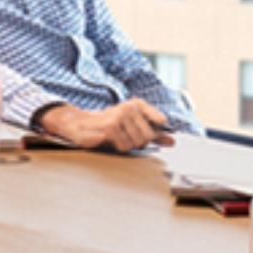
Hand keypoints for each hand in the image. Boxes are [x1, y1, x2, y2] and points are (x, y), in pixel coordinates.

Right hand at [39, 100, 175, 151]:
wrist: (80, 123)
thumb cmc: (109, 127)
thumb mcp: (133, 128)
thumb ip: (154, 134)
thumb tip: (173, 142)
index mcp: (137, 105)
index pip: (159, 119)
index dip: (158, 130)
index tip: (160, 132)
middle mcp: (129, 108)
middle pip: (148, 137)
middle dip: (138, 143)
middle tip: (126, 138)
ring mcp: (120, 116)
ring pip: (136, 143)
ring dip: (126, 146)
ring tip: (116, 138)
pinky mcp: (110, 126)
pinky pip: (124, 146)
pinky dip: (117, 147)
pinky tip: (109, 140)